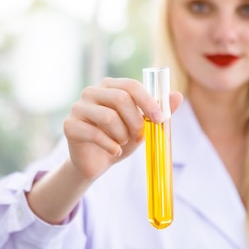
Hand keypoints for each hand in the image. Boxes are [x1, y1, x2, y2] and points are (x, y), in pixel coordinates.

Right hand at [63, 77, 182, 180]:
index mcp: (110, 86)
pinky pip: (95, 134)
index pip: (131, 86)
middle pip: (120, 99)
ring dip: (122, 135)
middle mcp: (91, 92)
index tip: (160, 119)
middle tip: (138, 136)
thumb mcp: (142, 125)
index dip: (148, 102)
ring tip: (122, 142)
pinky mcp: (70, 126)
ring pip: (108, 117)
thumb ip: (159, 110)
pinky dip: (111, 146)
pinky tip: (114, 151)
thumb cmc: (119, 138)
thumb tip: (179, 96)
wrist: (97, 162)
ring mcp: (78, 107)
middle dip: (135, 121)